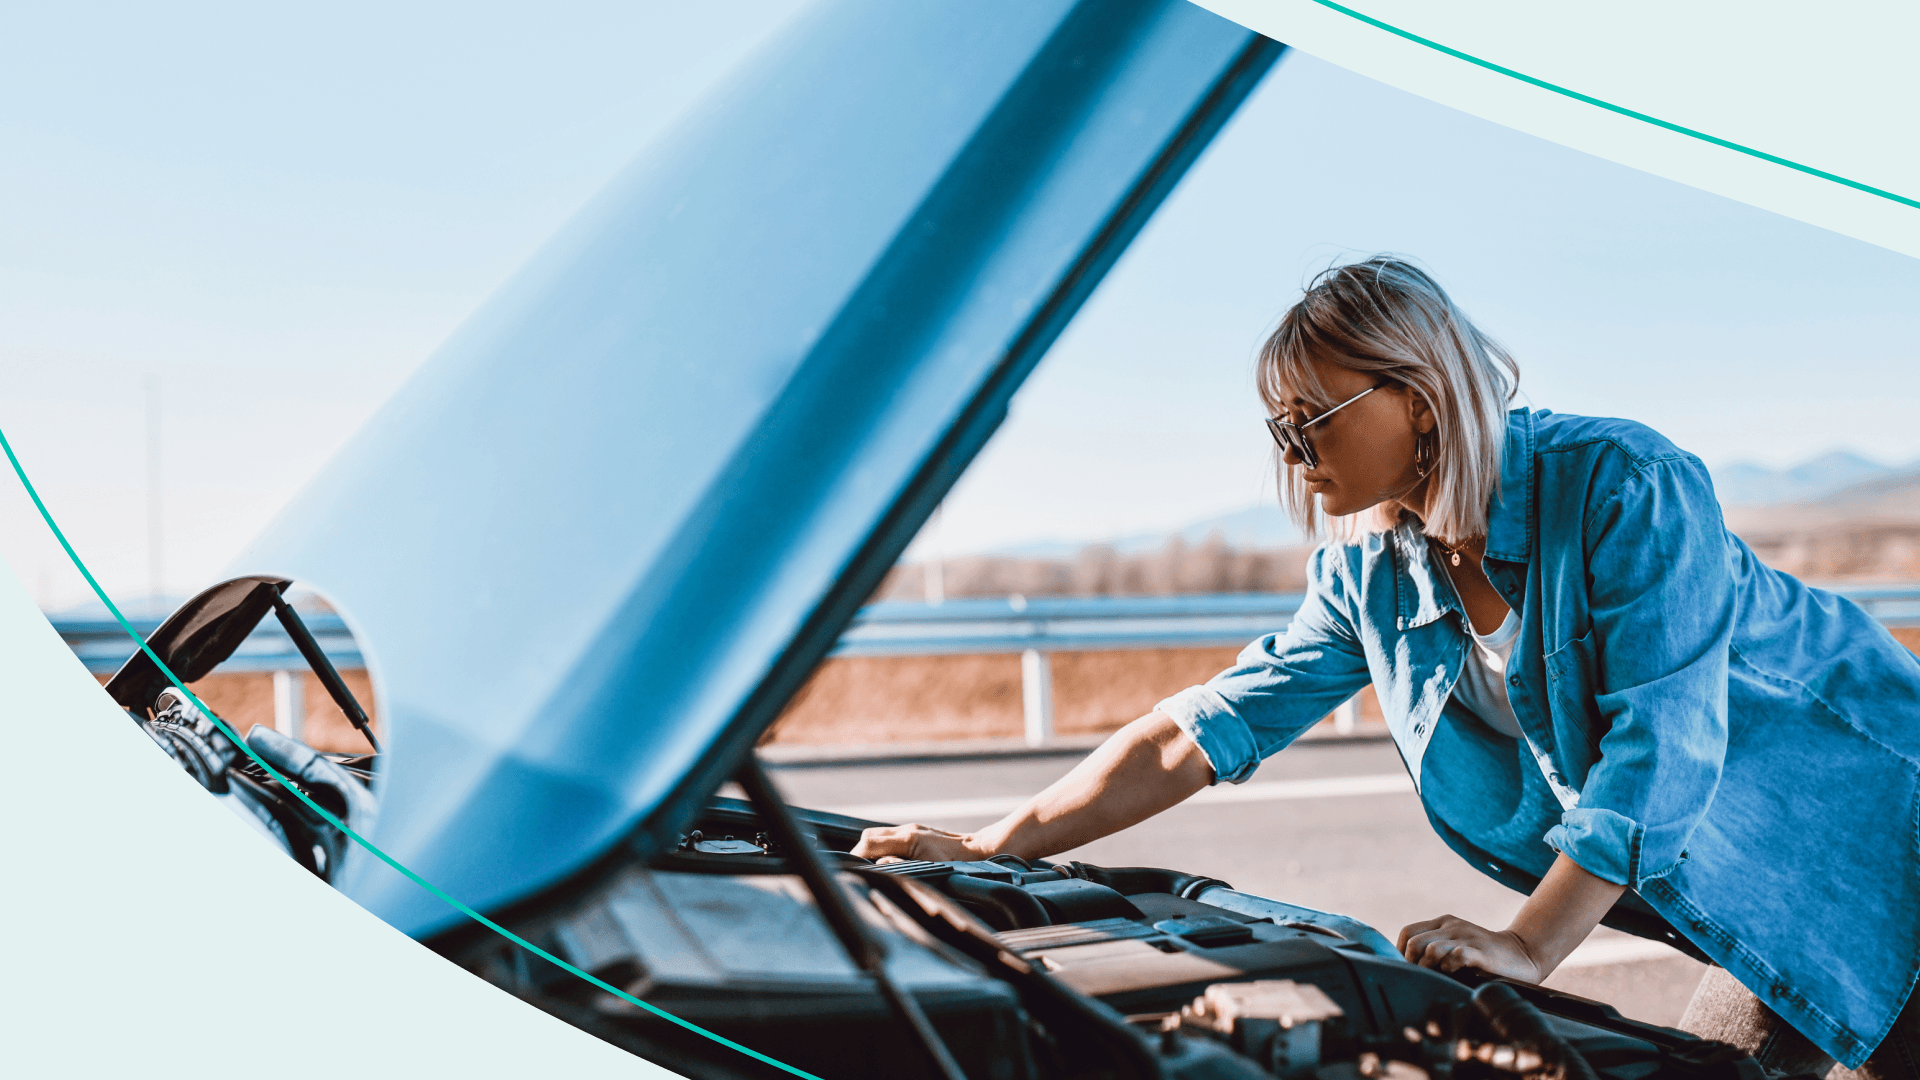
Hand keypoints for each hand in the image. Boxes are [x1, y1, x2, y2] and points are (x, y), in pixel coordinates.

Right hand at [851, 822, 987, 861]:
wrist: (983, 850)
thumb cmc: (960, 864)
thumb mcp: (931, 870)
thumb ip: (902, 867)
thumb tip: (880, 864)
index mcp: (909, 837)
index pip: (869, 842)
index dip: (857, 857)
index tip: (854, 873)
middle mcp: (908, 830)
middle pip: (870, 836)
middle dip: (861, 854)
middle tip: (861, 874)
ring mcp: (913, 831)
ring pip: (879, 836)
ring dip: (871, 852)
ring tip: (873, 872)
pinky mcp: (918, 835)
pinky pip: (891, 839)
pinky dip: (883, 850)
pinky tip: (889, 866)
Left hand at [1397, 914, 1544, 981]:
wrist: (1523, 955)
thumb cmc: (1484, 957)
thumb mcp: (1455, 947)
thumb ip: (1434, 951)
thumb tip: (1406, 970)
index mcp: (1442, 923)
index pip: (1407, 932)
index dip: (1400, 953)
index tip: (1406, 971)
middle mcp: (1451, 927)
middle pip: (1414, 942)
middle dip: (1412, 964)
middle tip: (1421, 979)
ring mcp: (1466, 937)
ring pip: (1430, 949)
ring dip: (1429, 967)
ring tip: (1438, 978)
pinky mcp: (1480, 951)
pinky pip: (1456, 956)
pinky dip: (1450, 967)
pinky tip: (1455, 974)